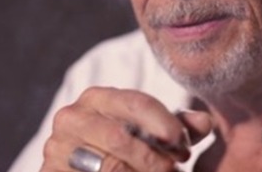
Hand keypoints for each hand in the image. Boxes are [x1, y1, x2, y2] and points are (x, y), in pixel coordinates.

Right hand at [40, 87, 212, 171]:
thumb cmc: (125, 151)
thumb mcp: (152, 137)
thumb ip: (177, 128)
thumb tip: (205, 123)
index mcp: (97, 98)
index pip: (135, 103)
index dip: (163, 124)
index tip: (181, 146)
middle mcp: (71, 117)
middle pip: (119, 139)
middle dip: (152, 159)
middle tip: (172, 169)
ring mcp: (56, 148)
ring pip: (107, 167)